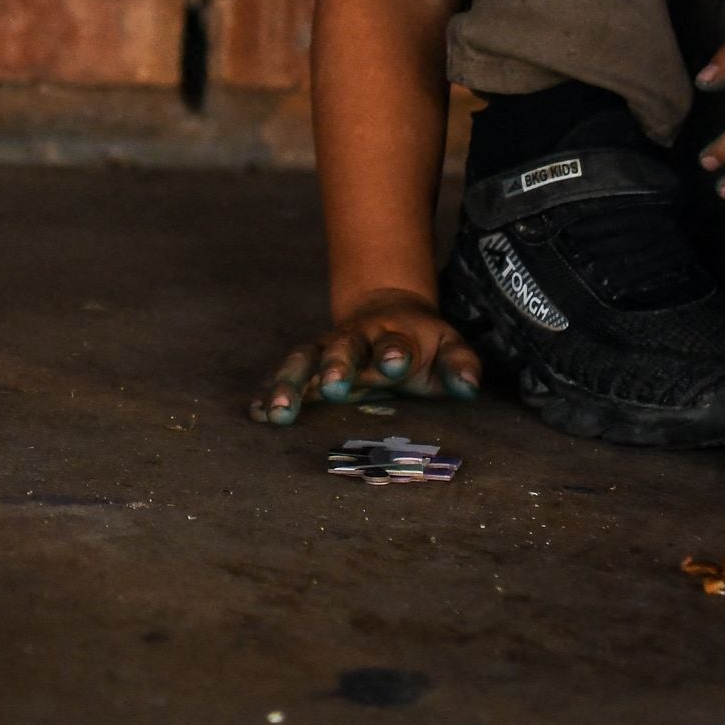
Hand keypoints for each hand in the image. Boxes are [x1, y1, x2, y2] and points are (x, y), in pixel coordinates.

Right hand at [250, 289, 480, 425]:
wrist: (387, 311)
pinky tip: (255, 413)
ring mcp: (327, 352)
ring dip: (290, 384)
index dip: (395, 352)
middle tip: (333, 387)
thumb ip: (461, 365)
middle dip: (337, 366)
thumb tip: (469, 386)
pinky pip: (283, 376)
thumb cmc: (422, 344)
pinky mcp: (307, 367)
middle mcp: (356, 340)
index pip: (396, 342)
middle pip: (343, 348)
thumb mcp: (448, 348)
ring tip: (277, 413)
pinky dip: (268, 392)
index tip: (395, 364)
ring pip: (304, 360)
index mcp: (395, 335)